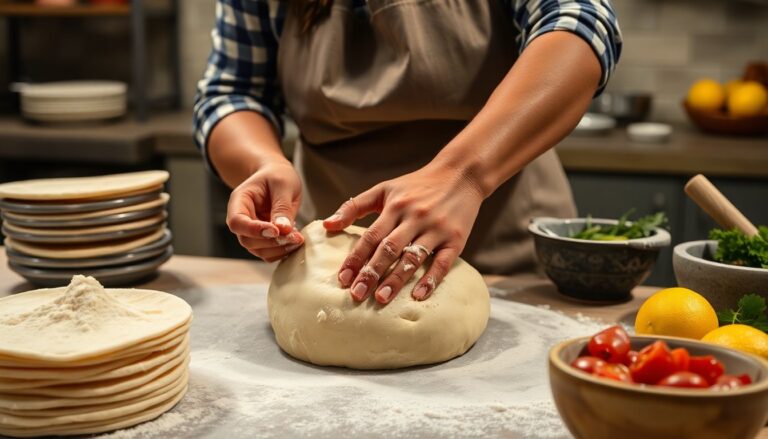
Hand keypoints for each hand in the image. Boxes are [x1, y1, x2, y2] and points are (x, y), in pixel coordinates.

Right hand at [226, 160, 303, 261]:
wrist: (279, 177)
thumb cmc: (278, 176)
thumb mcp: (283, 184)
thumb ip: (282, 206)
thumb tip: (282, 229)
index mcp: (239, 201)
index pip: (237, 222)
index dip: (254, 230)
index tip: (276, 231)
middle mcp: (242, 219)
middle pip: (247, 240)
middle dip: (272, 242)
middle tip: (296, 237)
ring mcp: (251, 231)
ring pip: (258, 250)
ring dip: (279, 249)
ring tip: (298, 239)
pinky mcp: (263, 239)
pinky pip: (269, 253)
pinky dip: (282, 251)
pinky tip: (295, 241)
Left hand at [323, 163, 483, 303]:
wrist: (461, 174)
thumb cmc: (417, 184)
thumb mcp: (384, 189)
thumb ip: (354, 206)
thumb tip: (326, 224)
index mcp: (395, 206)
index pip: (371, 236)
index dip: (356, 258)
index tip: (342, 279)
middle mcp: (414, 217)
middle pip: (389, 249)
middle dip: (371, 273)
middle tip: (356, 295)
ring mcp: (436, 228)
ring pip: (413, 257)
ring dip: (396, 279)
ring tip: (381, 298)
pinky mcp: (456, 238)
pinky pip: (443, 262)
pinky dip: (431, 279)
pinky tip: (419, 295)